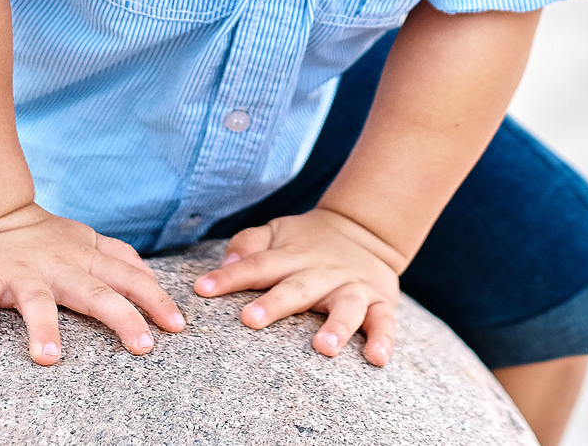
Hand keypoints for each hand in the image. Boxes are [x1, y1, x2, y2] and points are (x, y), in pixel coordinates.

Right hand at [0, 201, 185, 362]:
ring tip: (48, 359)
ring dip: (42, 328)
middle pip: (96, 293)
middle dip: (122, 318)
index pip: (129, 279)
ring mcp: (22, 274)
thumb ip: (118, 257)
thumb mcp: (86, 240)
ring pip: (36, 302)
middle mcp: (59, 267)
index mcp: (86, 259)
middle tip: (144, 346)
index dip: (155, 299)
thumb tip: (151, 278)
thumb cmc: (44, 237)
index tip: (178, 325)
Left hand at [191, 208, 405, 365]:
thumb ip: (250, 243)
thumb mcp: (279, 232)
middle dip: (275, 304)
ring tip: (323, 347)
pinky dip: (383, 339)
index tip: (203, 289)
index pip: (256, 265)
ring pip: (346, 308)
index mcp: (292, 257)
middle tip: (250, 320)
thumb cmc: (309, 242)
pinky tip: (376, 358)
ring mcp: (353, 288)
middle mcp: (322, 273)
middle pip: (297, 288)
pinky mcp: (380, 302)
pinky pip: (384, 322)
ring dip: (336, 327)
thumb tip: (226, 261)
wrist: (366, 229)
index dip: (229, 277)